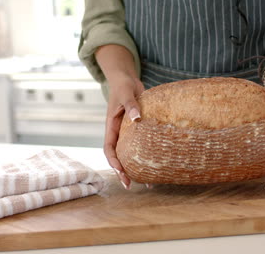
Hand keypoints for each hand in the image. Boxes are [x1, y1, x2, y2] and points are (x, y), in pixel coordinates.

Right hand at [104, 74, 144, 189]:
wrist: (127, 80)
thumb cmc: (124, 85)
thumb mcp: (126, 93)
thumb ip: (131, 105)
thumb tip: (137, 118)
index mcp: (111, 126)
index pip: (108, 148)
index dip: (113, 161)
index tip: (120, 170)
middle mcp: (118, 132)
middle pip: (118, 156)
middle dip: (122, 172)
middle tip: (129, 185)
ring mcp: (127, 133)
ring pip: (129, 154)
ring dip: (134, 168)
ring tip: (145, 183)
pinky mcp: (137, 130)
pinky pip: (140, 146)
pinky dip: (145, 156)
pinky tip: (156, 166)